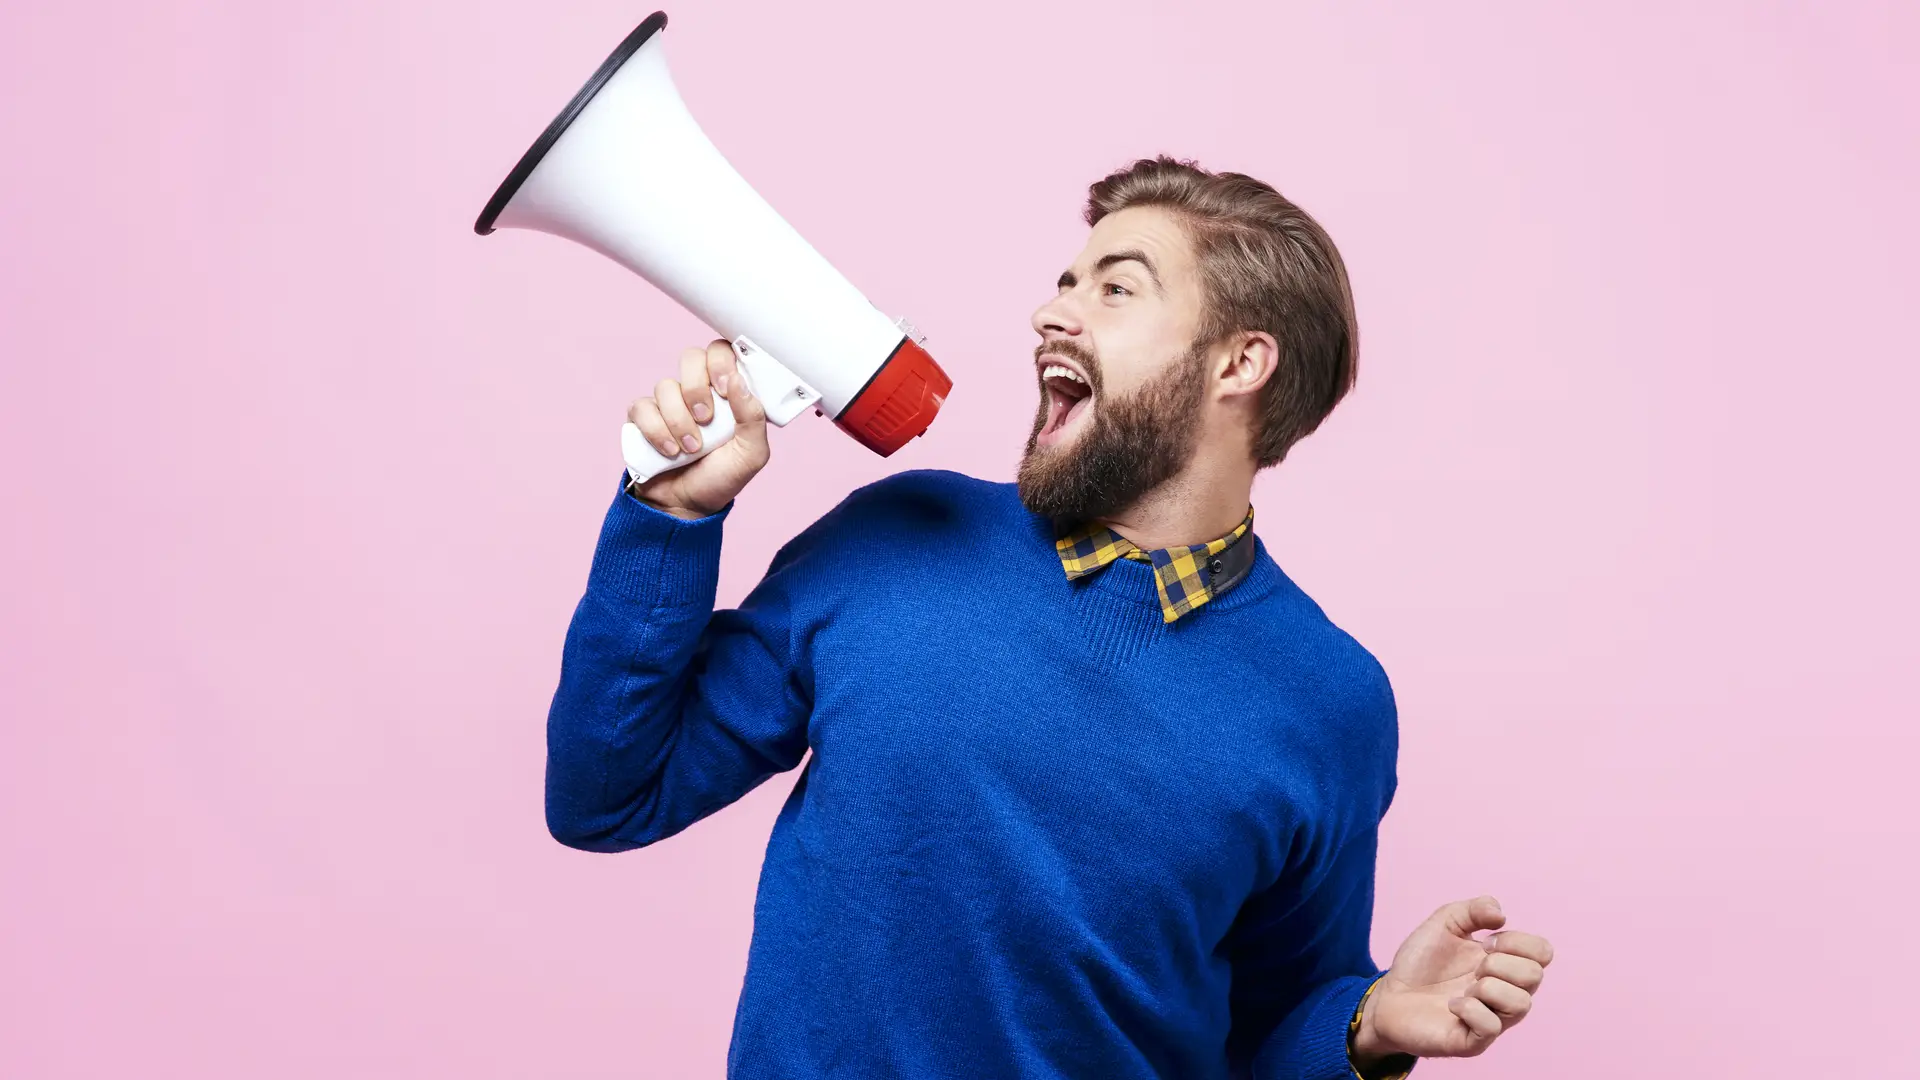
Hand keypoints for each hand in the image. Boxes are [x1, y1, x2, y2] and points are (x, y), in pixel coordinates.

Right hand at [626, 339, 770, 518]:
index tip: (725, 388)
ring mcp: (668, 403)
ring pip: (666, 386)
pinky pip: (642, 407)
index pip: (721, 352)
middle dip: (697, 389)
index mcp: (726, 393)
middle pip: (690, 357)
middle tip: (706, 419)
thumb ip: (753, 417)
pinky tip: (669, 451)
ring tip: (691, 449)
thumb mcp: (752, 454)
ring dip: (679, 421)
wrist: (687, 506)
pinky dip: (656, 431)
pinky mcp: (643, 417)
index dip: (720, 361)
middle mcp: (697, 391)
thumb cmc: (721, 477)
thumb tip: (739, 382)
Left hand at [1351, 895, 1552, 1064]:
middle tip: (1474, 967)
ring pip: (1521, 1004)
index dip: (1518, 941)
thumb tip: (1501, 915)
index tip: (1486, 942)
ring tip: (1464, 988)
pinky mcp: (1474, 1041)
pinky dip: (1470, 1009)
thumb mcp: (1444, 922)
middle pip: (1535, 976)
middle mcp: (1506, 993)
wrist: (1389, 995)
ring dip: (1488, 986)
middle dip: (1500, 963)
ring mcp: (1493, 1019)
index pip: (1543, 952)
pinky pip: (1491, 1026)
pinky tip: (1452, 1004)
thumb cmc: (1421, 962)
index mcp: (1505, 963)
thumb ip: (1474, 909)